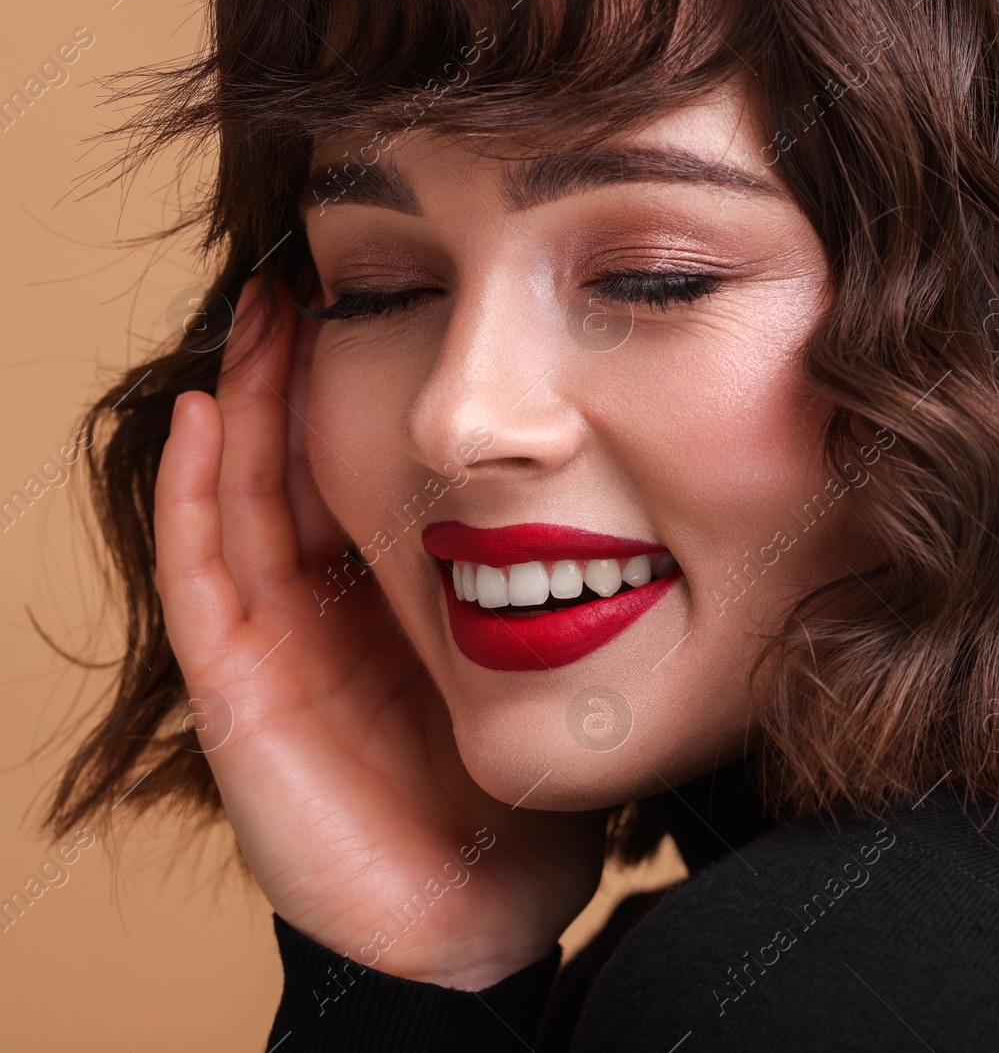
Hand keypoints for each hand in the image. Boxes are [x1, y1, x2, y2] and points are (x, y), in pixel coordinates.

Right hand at [153, 276, 604, 989]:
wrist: (486, 894)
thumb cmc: (517, 768)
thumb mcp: (539, 641)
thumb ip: (556, 567)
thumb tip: (629, 469)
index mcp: (383, 593)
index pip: (351, 466)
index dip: (349, 385)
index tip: (375, 299)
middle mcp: (320, 609)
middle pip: (288, 464)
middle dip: (291, 373)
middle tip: (302, 280)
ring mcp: (272, 646)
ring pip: (237, 500)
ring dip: (242, 406)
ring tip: (260, 316)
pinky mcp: (241, 693)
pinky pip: (205, 577)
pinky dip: (195, 494)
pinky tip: (211, 415)